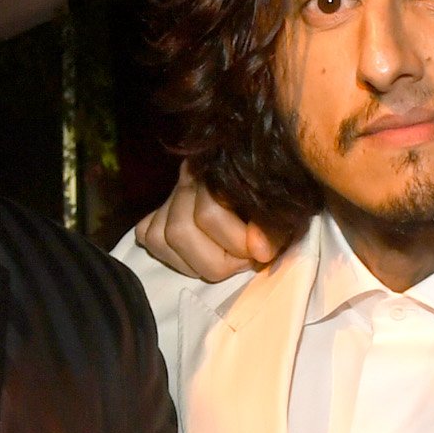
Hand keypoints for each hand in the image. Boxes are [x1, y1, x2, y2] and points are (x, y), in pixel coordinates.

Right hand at [133, 164, 272, 282]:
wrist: (264, 186)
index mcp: (218, 169)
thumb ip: (273, 227)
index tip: (262, 253)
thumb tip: (258, 251)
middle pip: (181, 231)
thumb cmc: (275, 201)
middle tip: (244, 260)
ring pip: (162, 238)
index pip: (210, 213)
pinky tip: (201, 257)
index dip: (237, 241)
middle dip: (218, 259)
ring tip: (227, 262)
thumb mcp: (283, 210)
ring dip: (198, 263)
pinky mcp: (156, 216)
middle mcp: (187, 177)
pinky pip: (151, 239)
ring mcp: (169, 198)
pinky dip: (176, 258)